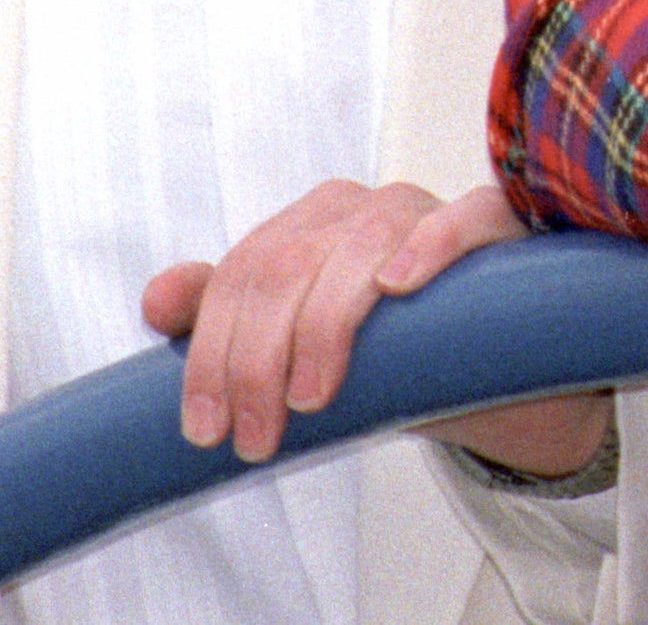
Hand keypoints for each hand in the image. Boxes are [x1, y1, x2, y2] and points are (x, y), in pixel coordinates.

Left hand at [142, 177, 607, 479]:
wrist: (491, 358)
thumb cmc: (385, 347)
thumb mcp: (299, 341)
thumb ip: (227, 316)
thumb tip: (154, 301)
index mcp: (305, 224)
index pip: (239, 274)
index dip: (210, 353)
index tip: (205, 430)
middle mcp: (358, 207)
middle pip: (285, 266)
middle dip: (256, 360)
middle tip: (253, 439)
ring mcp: (424, 209)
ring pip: (357, 249)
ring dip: (324, 328)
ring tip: (312, 400)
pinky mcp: (492, 222)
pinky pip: (462, 216)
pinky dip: (428, 245)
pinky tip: (397, 286)